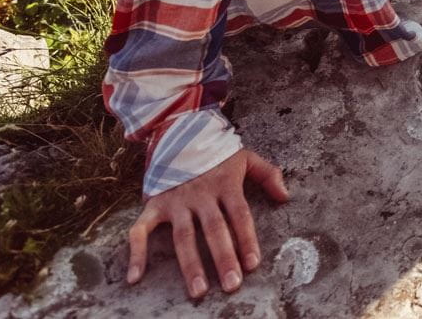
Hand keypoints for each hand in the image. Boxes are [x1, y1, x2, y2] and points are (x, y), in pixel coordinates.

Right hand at [126, 148, 288, 299]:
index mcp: (225, 184)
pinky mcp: (155, 204)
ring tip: (199, 290)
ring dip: (191, 264)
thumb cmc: (216, 154)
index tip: (253, 264)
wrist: (179, 132)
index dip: (247, 239)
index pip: (239, 215)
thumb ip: (267, 174)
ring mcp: (176, 201)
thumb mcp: (245, 157)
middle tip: (231, 284)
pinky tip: (136, 277)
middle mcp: (201, 194)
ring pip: (184, 236)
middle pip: (214, 229)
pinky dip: (136, 253)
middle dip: (223, 258)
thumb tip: (286, 196)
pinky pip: (141, 230)